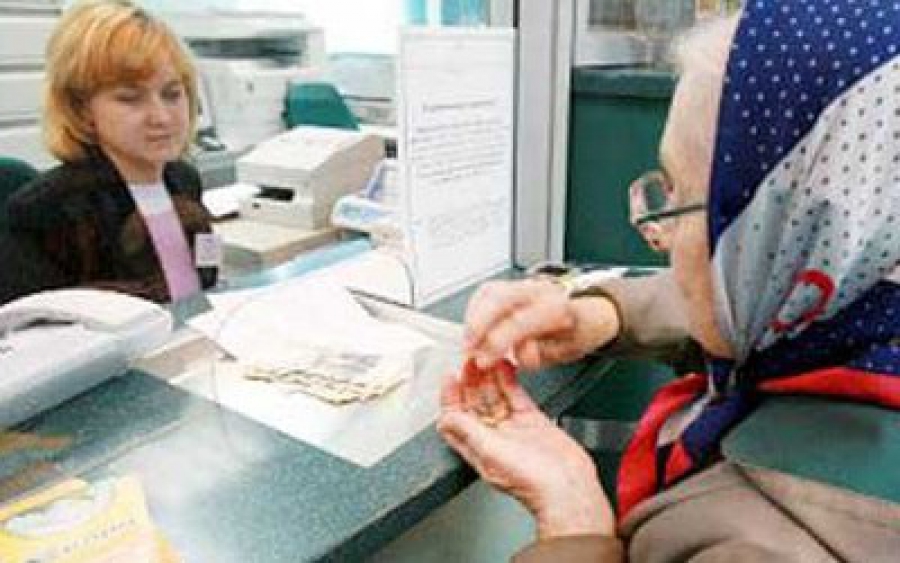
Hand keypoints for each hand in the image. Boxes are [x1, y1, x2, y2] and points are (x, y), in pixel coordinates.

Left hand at [438, 367, 614, 538]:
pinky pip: (516, 395)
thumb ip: (466, 431)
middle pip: (474, 404)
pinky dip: (509, 380)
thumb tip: (445, 417)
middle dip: (469, 382)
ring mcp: (513, 429)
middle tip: (469, 361)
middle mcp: (493, 438)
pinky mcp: (532, 421)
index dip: (450, 397)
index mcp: (477, 448)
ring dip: (488, 377)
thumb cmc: (531, 482)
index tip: (450, 377)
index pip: (456, 418)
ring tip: (485, 358)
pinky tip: (505, 367)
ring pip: (494, 397)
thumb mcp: (489, 452)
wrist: (567, 486)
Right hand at [464, 279, 619, 371]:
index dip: (496, 343)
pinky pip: (486, 291)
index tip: (484, 361)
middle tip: (468, 349)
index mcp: (556, 307)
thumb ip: (540, 354)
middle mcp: (539, 290)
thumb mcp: (565, 352)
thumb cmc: (576, 332)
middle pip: (499, 298)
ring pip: (490, 291)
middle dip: (478, 325)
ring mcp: (524, 284)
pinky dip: (474, 309)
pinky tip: (471, 327)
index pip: (519, 322)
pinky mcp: (512, 284)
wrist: (588, 311)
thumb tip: (518, 354)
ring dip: (472, 317)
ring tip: (468, 341)